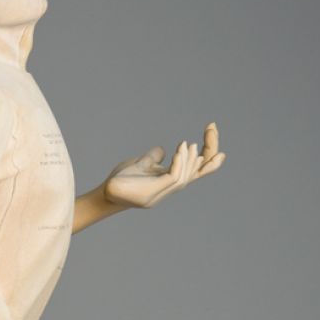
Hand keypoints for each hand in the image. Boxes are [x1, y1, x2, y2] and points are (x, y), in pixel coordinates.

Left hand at [103, 122, 225, 208]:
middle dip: (209, 148)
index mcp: (170, 180)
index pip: (197, 169)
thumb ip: (152, 158)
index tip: (213, 133)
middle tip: (212, 127)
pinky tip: (179, 149)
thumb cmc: (122, 180)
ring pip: (186, 176)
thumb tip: (161, 150)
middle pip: (199, 170)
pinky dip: (178, 162)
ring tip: (190, 143)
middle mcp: (170, 187)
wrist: (106, 193)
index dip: (209, 154)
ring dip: (190, 158)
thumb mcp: (140, 164)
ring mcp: (162, 192)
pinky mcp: (152, 192)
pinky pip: (173, 177)